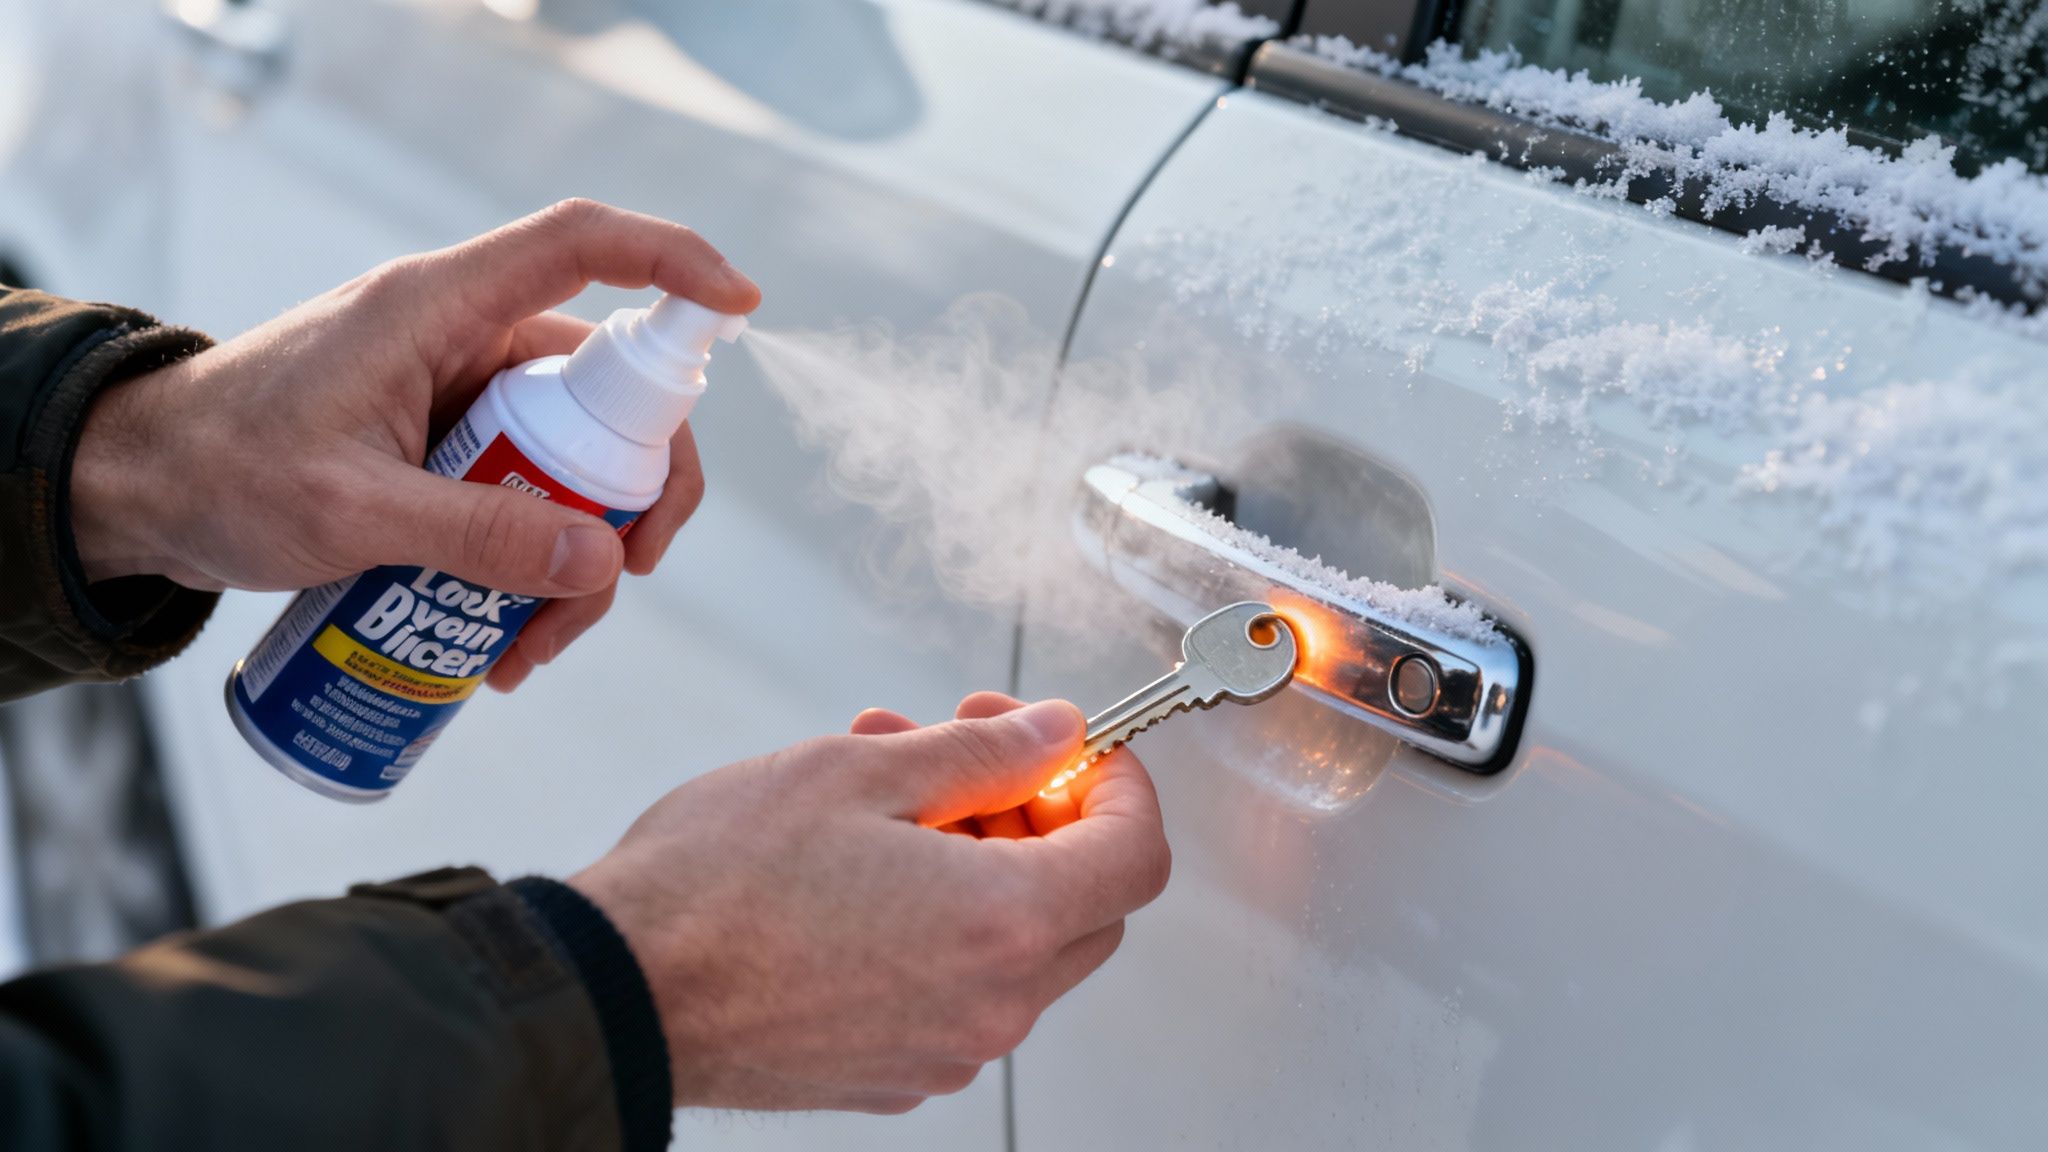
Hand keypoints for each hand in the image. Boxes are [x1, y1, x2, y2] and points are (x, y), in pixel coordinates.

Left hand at [68, 199, 759, 690]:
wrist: (138, 495)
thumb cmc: (218, 474)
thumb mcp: (346, 515)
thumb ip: (477, 534)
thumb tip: (603, 560)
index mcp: (438, 310)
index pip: (581, 248)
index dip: (673, 262)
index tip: (743, 306)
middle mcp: (464, 342)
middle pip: (606, 395)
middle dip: (632, 500)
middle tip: (622, 582)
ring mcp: (462, 400)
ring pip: (576, 467)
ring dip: (578, 563)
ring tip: (525, 656)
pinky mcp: (451, 453)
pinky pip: (533, 501)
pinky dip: (537, 571)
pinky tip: (502, 646)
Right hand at [568, 697, 1169, 1113]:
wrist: (618, 991)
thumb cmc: (720, 884)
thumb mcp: (861, 772)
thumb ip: (984, 752)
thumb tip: (1057, 736)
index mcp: (1004, 922)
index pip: (1136, 857)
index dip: (1120, 788)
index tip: (1075, 751)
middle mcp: (993, 1006)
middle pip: (1086, 905)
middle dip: (1041, 815)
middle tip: (968, 753)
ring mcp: (944, 1051)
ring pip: (1015, 944)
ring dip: (978, 857)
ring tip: (883, 788)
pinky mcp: (893, 1075)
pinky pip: (958, 990)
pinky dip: (940, 921)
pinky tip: (862, 865)